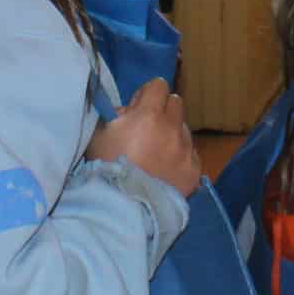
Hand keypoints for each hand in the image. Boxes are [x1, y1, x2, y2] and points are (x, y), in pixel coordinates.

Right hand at [89, 78, 197, 195]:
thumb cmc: (105, 168)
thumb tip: (128, 109)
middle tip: (149, 128)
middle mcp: (173, 128)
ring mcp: (187, 151)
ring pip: (184, 130)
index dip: (147, 94)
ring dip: (173, 135)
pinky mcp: (194, 172)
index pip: (159, 85)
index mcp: (149, 114)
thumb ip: (114, 113)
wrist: (123, 209)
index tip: (138, 108)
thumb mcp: (98, 134)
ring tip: (157, 154)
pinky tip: (166, 171)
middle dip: (163, 111)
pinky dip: (181, 159)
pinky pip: (192, 155)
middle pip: (176, 103)